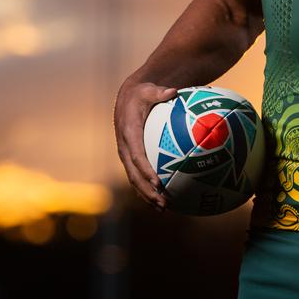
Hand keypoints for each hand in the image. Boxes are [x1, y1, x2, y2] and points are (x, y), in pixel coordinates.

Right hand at [114, 81, 177, 210]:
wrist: (128, 98)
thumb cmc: (142, 93)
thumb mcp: (149, 89)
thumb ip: (160, 92)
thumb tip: (174, 91)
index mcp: (129, 133)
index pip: (136, 155)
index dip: (146, 170)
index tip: (158, 182)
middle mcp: (125, 147)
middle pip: (134, 175)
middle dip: (147, 191)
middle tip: (163, 202)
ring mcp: (127, 154)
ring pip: (135, 180)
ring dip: (147, 195)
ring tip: (164, 209)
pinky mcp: (132, 158)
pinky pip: (139, 176)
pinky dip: (149, 189)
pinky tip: (164, 199)